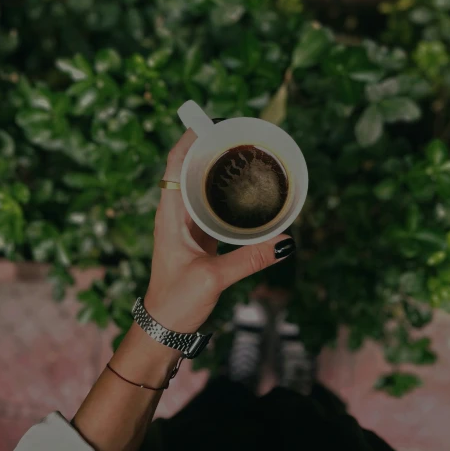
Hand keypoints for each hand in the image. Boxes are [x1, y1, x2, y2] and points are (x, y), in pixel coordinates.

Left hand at [143, 127, 294, 332]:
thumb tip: (286, 240)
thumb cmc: (176, 302)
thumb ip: (248, 259)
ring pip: (199, 185)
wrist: (163, 328)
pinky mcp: (198, 237)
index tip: (211, 121)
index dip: (189, 138)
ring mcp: (186, 225)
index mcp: (169, 215)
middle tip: (238, 134)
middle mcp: (175, 214)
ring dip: (217, 168)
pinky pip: (210, 205)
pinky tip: (245, 191)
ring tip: (244, 154)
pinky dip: (225, 193)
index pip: (174, 163)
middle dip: (209, 147)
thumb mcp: (213, 278)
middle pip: (188, 168)